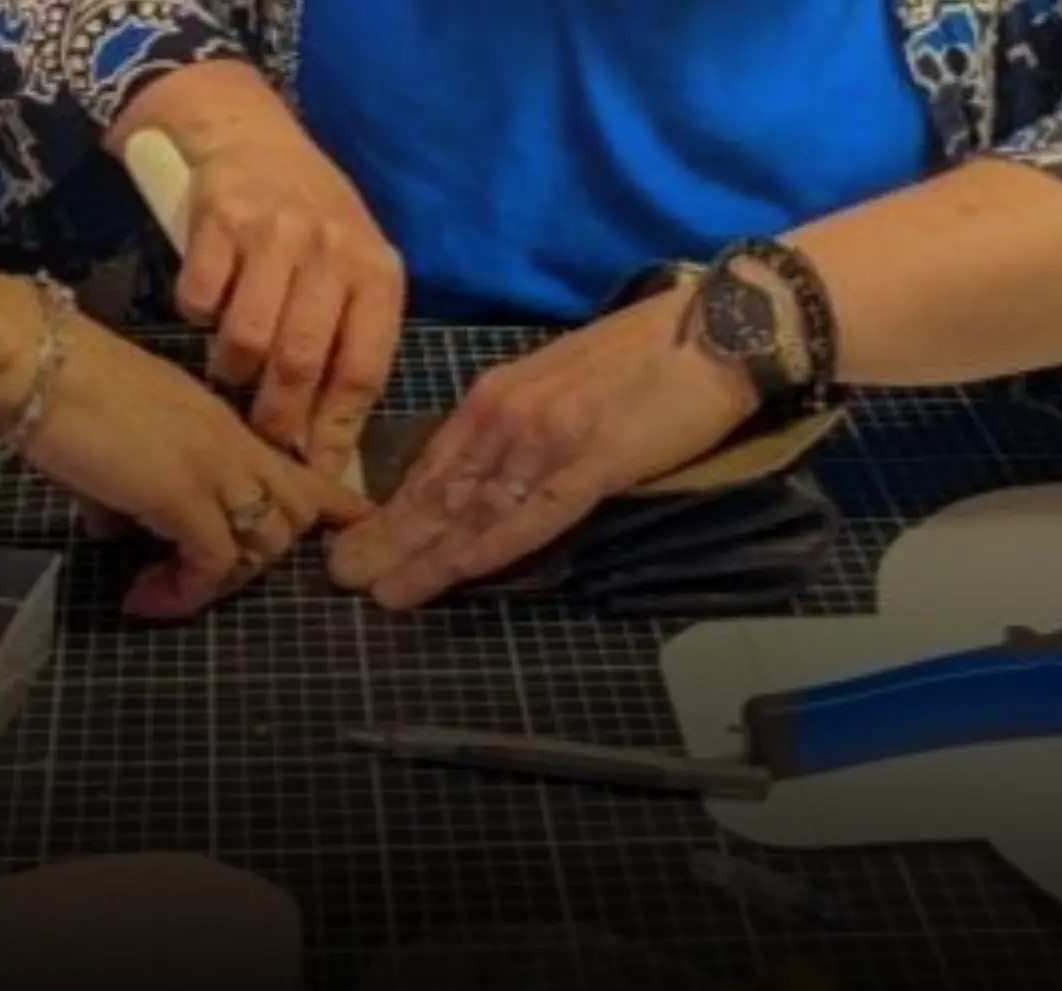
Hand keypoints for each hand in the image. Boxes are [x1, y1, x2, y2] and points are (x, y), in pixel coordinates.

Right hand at [0, 267, 372, 619]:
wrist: (33, 361)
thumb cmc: (63, 388)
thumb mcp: (119, 441)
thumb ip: (132, 484)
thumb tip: (114, 528)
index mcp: (226, 425)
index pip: (303, 469)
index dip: (335, 506)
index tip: (356, 529)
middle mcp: (235, 445)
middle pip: (296, 514)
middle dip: (261, 556)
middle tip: (200, 574)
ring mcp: (216, 469)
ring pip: (266, 543)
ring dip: (222, 581)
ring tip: (163, 591)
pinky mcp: (184, 496)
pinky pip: (214, 562)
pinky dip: (186, 591)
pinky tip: (144, 597)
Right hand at [111, 61, 404, 476]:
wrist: (252, 135)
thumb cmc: (315, 227)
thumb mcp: (353, 272)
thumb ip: (350, 344)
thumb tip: (333, 445)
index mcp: (377, 275)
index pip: (362, 369)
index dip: (337, 429)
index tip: (318, 472)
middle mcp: (331, 251)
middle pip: (301, 361)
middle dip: (279, 419)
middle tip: (265, 443)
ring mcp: (273, 232)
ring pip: (247, 338)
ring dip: (234, 373)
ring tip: (233, 375)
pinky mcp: (217, 219)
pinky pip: (199, 300)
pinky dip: (198, 321)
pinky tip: (209, 314)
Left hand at [325, 292, 758, 609]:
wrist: (722, 327)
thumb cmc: (653, 352)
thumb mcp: (567, 378)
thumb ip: (525, 419)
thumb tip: (492, 467)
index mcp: (502, 392)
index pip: (436, 462)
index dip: (394, 509)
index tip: (355, 542)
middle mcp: (510, 412)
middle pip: (439, 489)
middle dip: (388, 538)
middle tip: (340, 579)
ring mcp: (548, 436)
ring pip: (472, 508)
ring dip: (424, 555)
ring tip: (380, 591)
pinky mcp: (593, 460)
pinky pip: (530, 514)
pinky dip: (487, 548)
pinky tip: (454, 574)